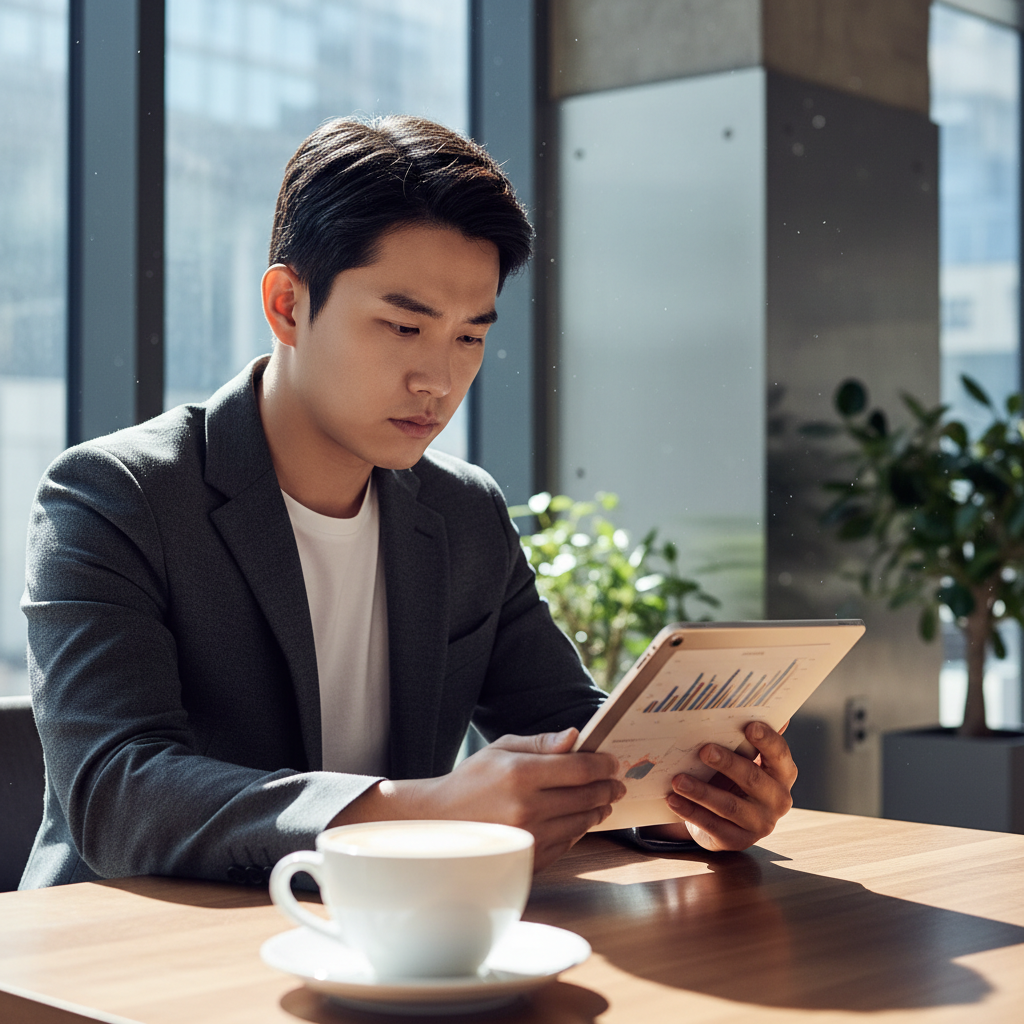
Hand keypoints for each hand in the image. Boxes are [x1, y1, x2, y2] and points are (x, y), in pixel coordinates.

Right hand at [329, 728, 625, 870]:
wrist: (440, 822)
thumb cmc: (472, 780)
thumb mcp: (501, 749)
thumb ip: (541, 743)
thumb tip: (576, 737)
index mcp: (521, 774)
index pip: (579, 768)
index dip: (603, 764)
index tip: (612, 762)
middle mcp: (527, 807)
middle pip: (587, 796)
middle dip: (607, 787)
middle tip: (616, 783)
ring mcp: (529, 837)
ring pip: (581, 821)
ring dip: (597, 809)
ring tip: (602, 800)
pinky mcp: (529, 858)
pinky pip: (568, 842)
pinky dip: (578, 829)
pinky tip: (579, 818)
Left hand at [657, 722, 796, 851]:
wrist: (726, 819)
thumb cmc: (736, 778)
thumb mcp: (745, 757)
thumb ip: (749, 737)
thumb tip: (753, 702)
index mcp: (783, 773)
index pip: (780, 754)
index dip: (767, 740)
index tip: (749, 725)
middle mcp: (778, 800)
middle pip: (754, 779)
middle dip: (728, 763)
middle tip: (704, 749)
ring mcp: (760, 824)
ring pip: (730, 806)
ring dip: (702, 792)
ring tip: (677, 779)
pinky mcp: (737, 841)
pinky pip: (713, 826)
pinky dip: (690, 812)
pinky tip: (672, 799)